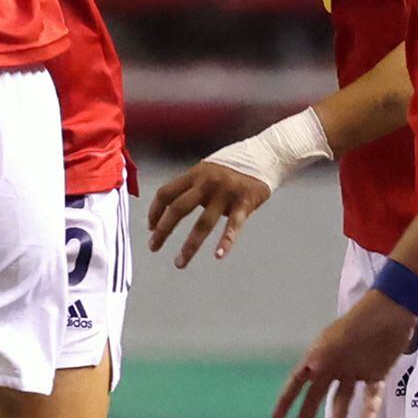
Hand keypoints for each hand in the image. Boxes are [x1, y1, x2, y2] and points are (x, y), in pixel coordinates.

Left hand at [146, 159, 270, 267]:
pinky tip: (218, 255)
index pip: (166, 193)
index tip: (150, 227)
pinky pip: (233, 226)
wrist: (268, 154)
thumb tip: (173, 204)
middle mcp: (208, 183)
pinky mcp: (245, 203)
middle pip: (178, 209)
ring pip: (203, 224)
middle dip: (163, 231)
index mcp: (196, 174)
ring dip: (189, 246)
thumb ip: (193, 185)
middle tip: (153, 247)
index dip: (155, 211)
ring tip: (179, 263)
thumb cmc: (236, 164)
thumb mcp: (209, 168)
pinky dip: (226, 241)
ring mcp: (226, 193)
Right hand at [272, 291, 411, 417]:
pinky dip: (368, 412)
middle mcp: (334, 365)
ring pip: (342, 400)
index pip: (298, 380)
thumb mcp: (339, 338)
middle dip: (307, 416)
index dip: (286, 399)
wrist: (393, 311)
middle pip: (316, 395)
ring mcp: (354, 370)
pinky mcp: (376, 374)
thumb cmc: (363, 320)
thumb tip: (308, 373)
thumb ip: (324, 355)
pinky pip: (369, 397)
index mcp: (320, 354)